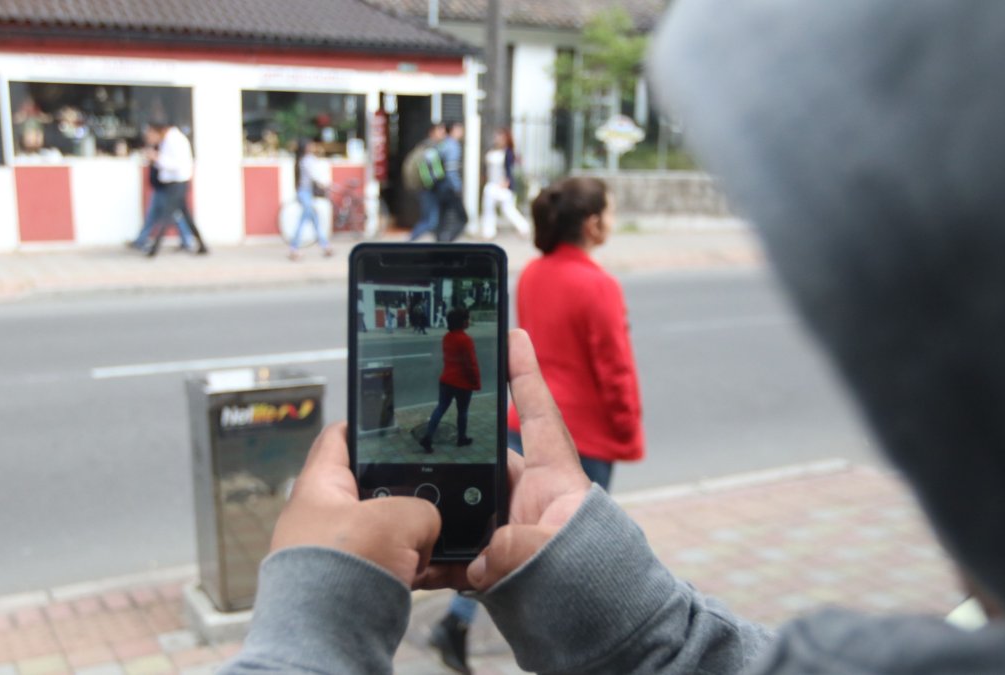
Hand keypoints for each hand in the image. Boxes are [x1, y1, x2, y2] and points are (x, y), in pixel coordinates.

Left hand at [271, 422, 441, 586]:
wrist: (328, 641)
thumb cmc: (342, 573)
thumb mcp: (399, 519)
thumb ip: (423, 509)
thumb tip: (425, 529)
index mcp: (320, 485)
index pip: (340, 438)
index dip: (366, 423)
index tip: (390, 418)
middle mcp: (324, 516)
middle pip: (374, 486)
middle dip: (407, 491)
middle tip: (432, 489)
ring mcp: (340, 551)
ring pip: (389, 529)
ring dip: (415, 534)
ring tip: (436, 536)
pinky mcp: (355, 583)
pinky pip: (393, 564)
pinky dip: (414, 565)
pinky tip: (432, 568)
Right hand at [417, 330, 592, 590]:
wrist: (600, 631)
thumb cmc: (597, 581)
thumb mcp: (558, 555)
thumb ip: (518, 547)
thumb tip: (478, 560)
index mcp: (554, 479)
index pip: (536, 413)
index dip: (524, 371)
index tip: (514, 332)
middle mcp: (528, 497)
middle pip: (481, 459)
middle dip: (450, 453)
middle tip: (416, 435)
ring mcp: (508, 527)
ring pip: (460, 505)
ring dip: (435, 511)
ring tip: (404, 504)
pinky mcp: (492, 560)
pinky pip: (453, 550)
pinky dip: (433, 556)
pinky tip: (413, 561)